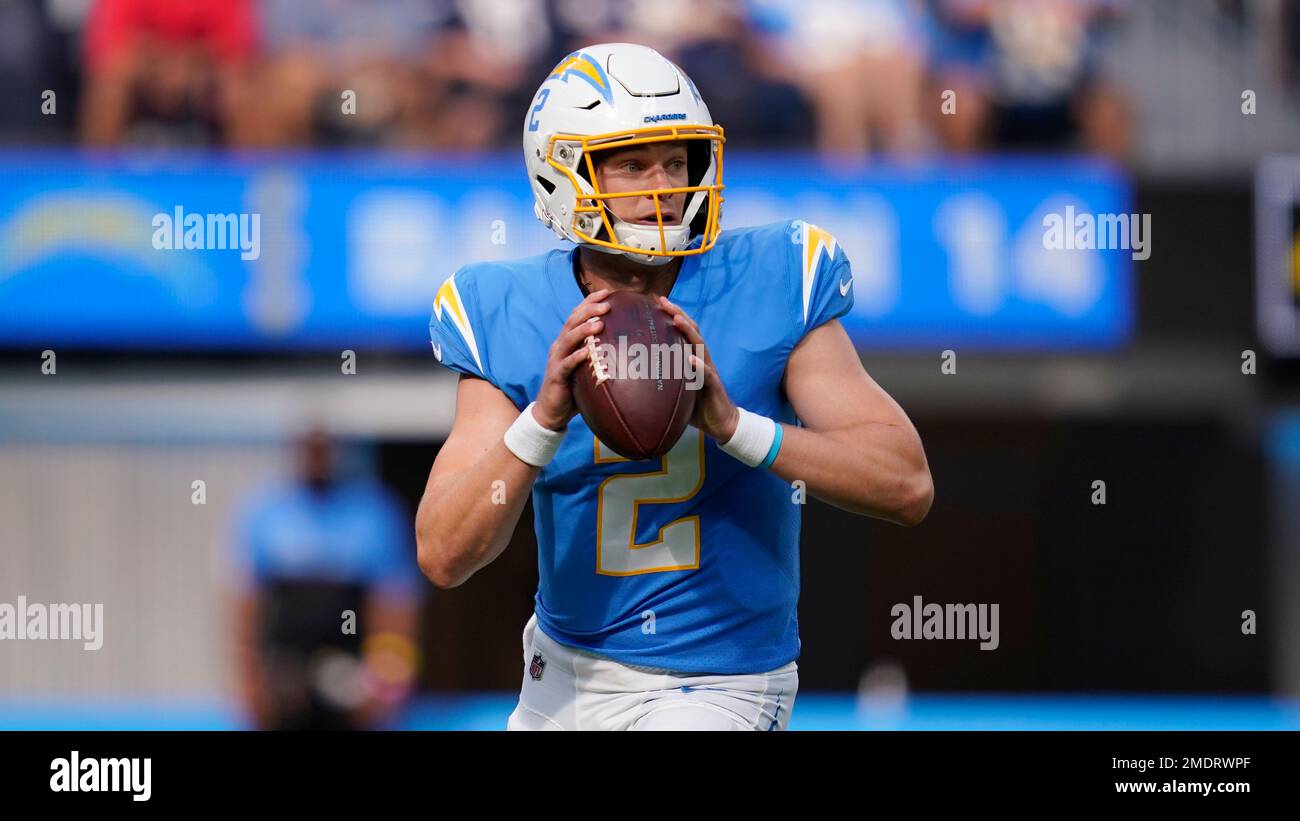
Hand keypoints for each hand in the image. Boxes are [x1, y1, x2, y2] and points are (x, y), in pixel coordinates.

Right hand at [533, 289, 610, 430]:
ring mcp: (557, 359)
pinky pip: (567, 364)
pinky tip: (587, 353)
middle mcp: (561, 345)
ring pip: (569, 339)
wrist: (552, 410)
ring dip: (584, 330)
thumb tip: (628, 346)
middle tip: (607, 304)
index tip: (608, 292)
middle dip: (589, 310)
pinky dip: (577, 357)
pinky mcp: (557, 375)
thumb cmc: (574, 387)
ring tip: (599, 324)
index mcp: (568, 340)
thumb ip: (600, 353)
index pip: (578, 314)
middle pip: (573, 321)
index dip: (591, 301)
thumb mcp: (588, 366)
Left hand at [658, 296, 739, 442]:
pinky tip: (691, 359)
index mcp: (693, 358)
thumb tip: (633, 376)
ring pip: (700, 346)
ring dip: (688, 332)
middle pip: (691, 331)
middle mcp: (702, 359)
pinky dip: (699, 366)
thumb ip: (662, 378)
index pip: (683, 331)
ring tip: (677, 320)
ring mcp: (709, 370)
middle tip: (663, 301)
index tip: (656, 301)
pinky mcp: (714, 386)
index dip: (672, 315)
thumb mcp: (676, 389)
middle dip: (678, 314)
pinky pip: (707, 374)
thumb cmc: (696, 405)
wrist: (721, 422)